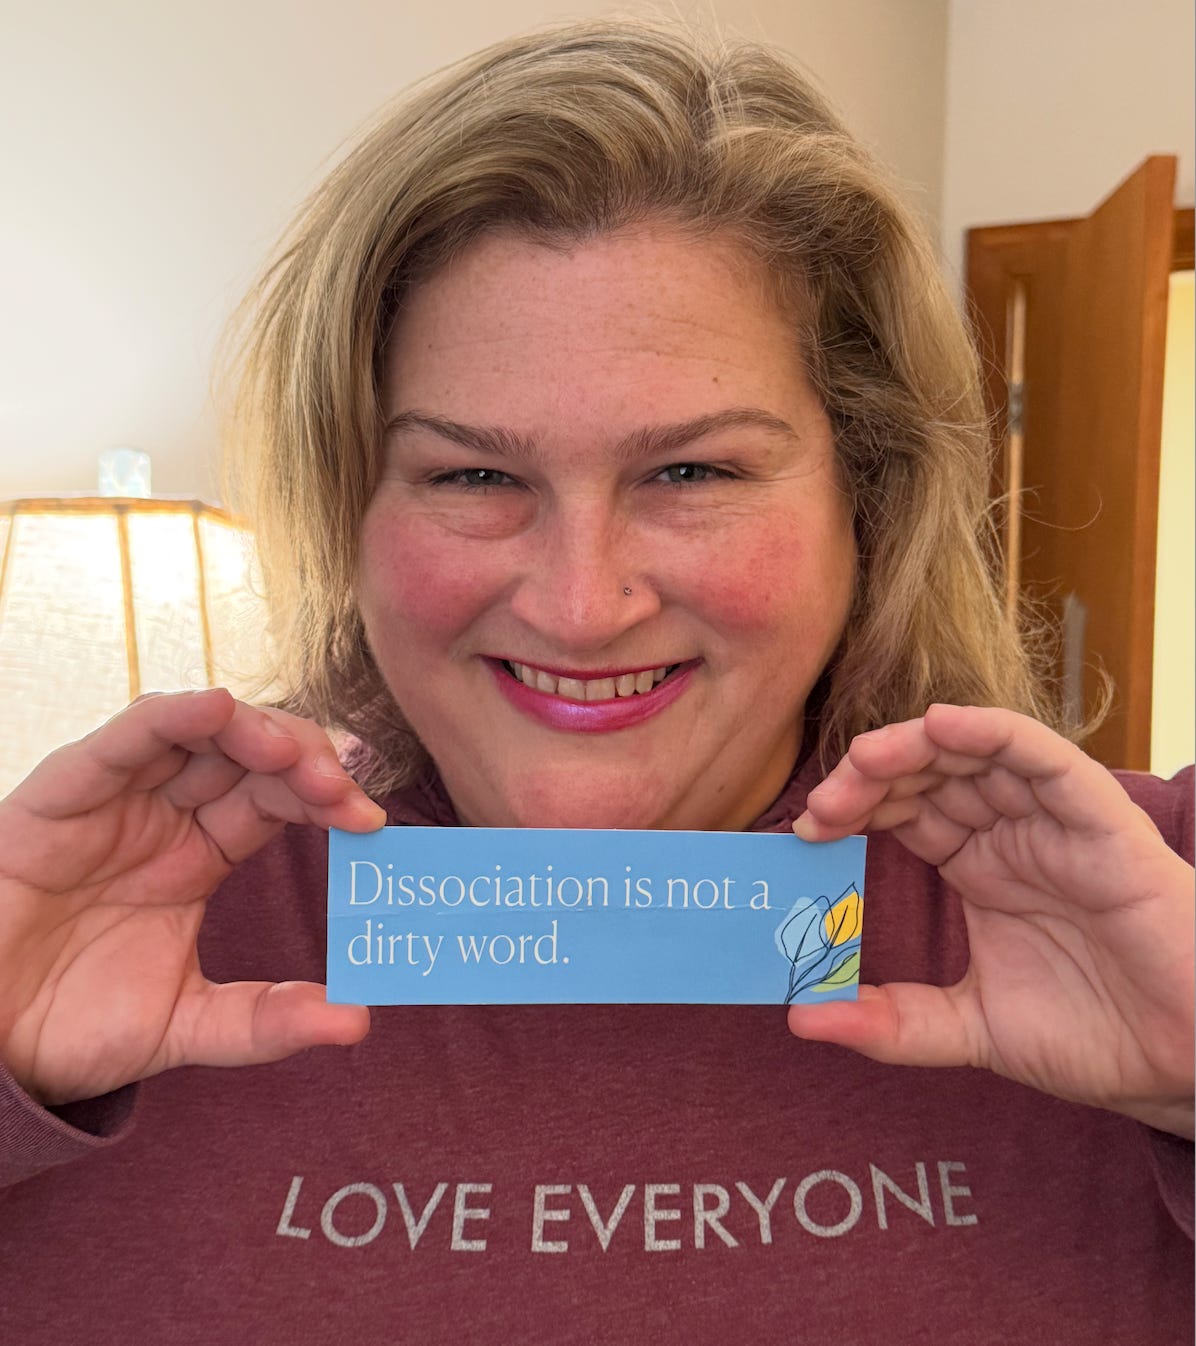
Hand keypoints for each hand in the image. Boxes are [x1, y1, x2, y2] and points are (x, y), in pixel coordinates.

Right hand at [0, 688, 384, 1106]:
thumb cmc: (70, 1027)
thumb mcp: (188, 1026)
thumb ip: (265, 1021)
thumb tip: (357, 1022)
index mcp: (201, 854)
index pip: (278, 800)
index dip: (327, 800)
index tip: (371, 823)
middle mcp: (165, 815)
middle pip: (251, 756)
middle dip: (306, 761)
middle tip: (345, 789)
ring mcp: (117, 799)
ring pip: (198, 733)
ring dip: (256, 732)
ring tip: (297, 757)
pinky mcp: (63, 794)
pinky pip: (124, 741)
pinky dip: (172, 717)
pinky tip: (219, 710)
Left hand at [789, 704, 1194, 1137]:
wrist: (1185, 1068)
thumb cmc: (1093, 1037)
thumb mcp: (969, 1029)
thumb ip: (891, 1024)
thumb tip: (803, 1020)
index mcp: (980, 867)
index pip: (904, 812)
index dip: (853, 809)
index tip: (804, 831)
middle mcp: (1011, 833)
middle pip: (927, 776)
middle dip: (868, 780)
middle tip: (821, 807)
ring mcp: (1054, 823)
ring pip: (975, 754)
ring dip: (913, 748)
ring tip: (862, 762)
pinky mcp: (1101, 822)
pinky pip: (1044, 757)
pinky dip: (992, 732)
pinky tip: (942, 726)